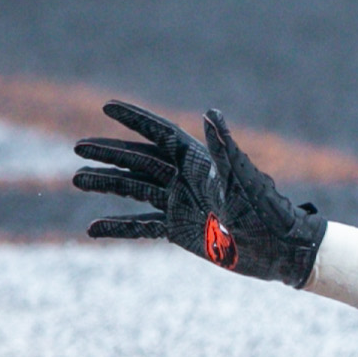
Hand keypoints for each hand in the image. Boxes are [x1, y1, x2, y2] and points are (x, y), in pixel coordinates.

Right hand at [72, 103, 324, 285]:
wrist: (280, 250)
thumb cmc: (267, 210)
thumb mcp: (242, 178)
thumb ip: (224, 147)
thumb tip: (211, 112)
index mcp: (201, 163)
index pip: (162, 135)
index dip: (136, 120)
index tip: (107, 106)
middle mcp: (187, 180)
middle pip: (141, 161)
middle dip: (110, 153)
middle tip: (78, 147)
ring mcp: (182, 205)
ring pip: (136, 190)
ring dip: (107, 183)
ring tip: (77, 179)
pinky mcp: (180, 231)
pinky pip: (141, 226)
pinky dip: (118, 226)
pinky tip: (93, 228)